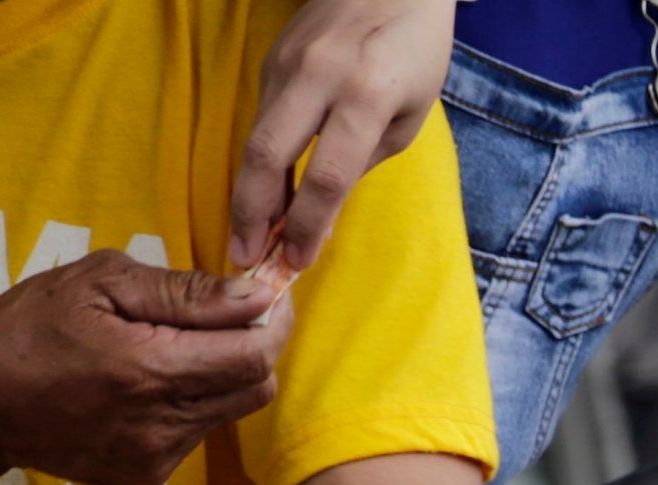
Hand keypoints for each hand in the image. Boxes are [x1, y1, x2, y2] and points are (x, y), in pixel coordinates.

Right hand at [0, 255, 285, 484]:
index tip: (266, 298)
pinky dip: (182, 405)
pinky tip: (136, 388)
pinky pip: (193, 435)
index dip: (272, 323)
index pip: (255, 356)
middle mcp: (163, 425)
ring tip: (158, 350)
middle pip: (255, 388)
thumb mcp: (97, 284)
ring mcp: (158, 460)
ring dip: (212, 376)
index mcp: (151, 370)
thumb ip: (185, 293)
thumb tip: (255, 296)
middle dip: (249, 348)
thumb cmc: (26, 330)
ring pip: (226, 412)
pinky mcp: (147, 480)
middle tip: (217, 317)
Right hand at [237, 0, 459, 271]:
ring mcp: (287, 64)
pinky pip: (261, 119)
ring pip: (255, 139)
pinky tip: (264, 193)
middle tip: (243, 257)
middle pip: (268, 155)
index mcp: (366, 96)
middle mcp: (319, 77)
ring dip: (250, 193)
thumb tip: (322, 212)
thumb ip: (365, 160)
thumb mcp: (410, 114)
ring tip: (248, 237)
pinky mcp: (271, 59)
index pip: (327, 176)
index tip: (297, 262)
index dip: (308, 226)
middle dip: (251, 214)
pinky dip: (261, 162)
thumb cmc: (414, 50)